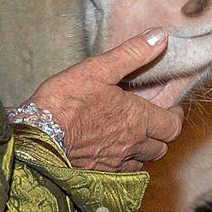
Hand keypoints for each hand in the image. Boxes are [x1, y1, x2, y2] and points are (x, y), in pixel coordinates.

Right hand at [24, 30, 184, 171]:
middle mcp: (132, 144)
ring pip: (143, 161)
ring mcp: (115, 163)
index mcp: (137, 118)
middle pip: (161, 146)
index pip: (172, 125)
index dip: (174, 116)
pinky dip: (124, 163)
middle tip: (152, 121)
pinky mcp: (98, 175)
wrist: (37, 138)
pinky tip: (111, 152)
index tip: (170, 108)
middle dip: (161, 134)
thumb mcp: (98, 69)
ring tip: (132, 136)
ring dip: (143, 149)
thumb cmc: (66, 101)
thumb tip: (160, 37)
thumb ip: (132, 53)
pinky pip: (122, 173)